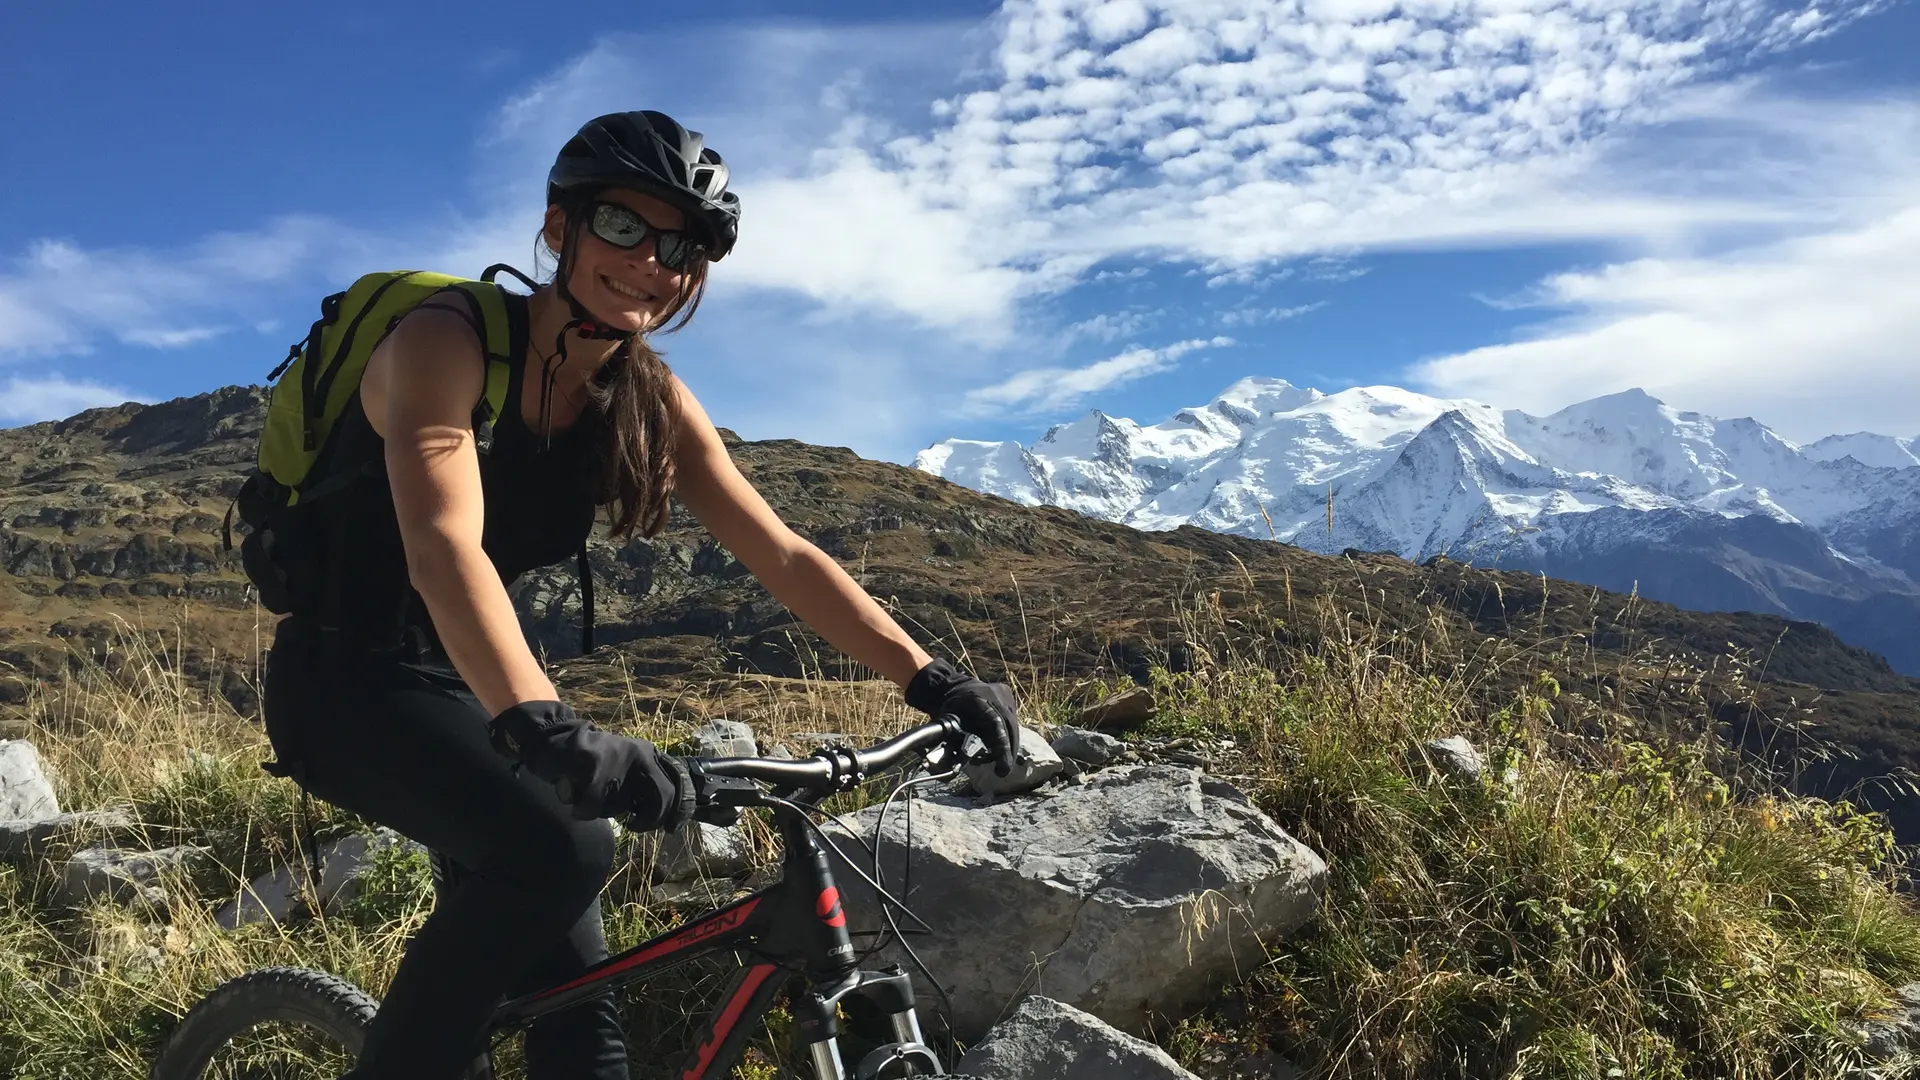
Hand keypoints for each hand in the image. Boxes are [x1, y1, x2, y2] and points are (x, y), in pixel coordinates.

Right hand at [487, 700, 688, 829]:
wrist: (555, 738)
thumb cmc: (590, 761)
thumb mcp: (624, 768)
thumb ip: (640, 787)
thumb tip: (659, 818)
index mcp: (649, 755)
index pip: (673, 787)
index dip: (673, 812)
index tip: (670, 828)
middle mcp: (639, 754)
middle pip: (660, 797)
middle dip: (648, 819)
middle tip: (631, 825)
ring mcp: (618, 758)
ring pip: (619, 807)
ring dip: (601, 811)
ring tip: (588, 796)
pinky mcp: (594, 763)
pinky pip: (593, 805)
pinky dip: (582, 809)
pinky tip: (575, 799)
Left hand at [904, 659, 1019, 775]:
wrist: (950, 685)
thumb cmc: (946, 708)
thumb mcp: (945, 723)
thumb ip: (951, 743)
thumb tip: (948, 771)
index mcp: (975, 699)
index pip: (994, 723)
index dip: (1001, 747)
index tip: (1003, 766)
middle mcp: (993, 693)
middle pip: (1008, 726)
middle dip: (1008, 751)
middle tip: (1003, 770)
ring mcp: (1003, 693)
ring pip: (1012, 724)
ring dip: (1009, 744)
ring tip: (1003, 762)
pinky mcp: (1008, 695)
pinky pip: (1011, 718)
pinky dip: (1008, 734)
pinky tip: (1003, 747)